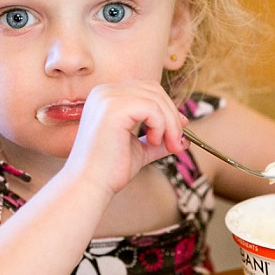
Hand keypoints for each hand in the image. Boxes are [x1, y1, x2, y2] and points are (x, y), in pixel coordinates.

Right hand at [64, 81, 187, 197]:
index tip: (179, 129)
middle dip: (172, 115)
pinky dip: (160, 125)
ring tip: (168, 145)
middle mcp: (104, 92)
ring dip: (169, 123)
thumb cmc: (109, 170)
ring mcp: (107, 97)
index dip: (166, 106)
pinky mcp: (113, 107)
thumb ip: (159, 140)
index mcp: (106, 97)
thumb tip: (185, 138)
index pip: (146, 89)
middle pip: (153, 89)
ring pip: (155, 99)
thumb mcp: (139, 149)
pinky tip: (153, 141)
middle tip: (178, 142)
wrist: (89, 184)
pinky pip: (151, 108)